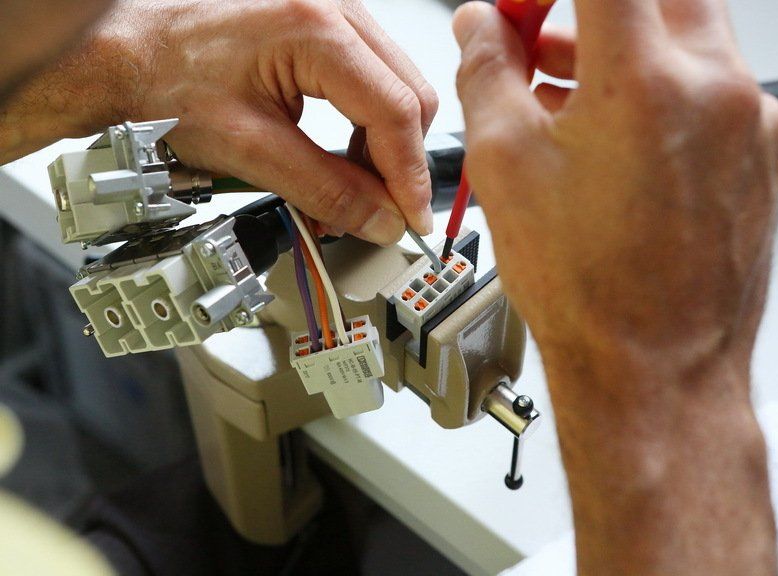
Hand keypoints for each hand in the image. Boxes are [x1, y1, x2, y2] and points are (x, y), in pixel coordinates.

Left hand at [1, 0, 437, 244]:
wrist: (126, 58)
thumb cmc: (164, 85)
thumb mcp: (250, 150)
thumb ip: (326, 190)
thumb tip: (379, 220)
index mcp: (315, 29)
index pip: (396, 112)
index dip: (409, 177)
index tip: (410, 220)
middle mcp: (333, 10)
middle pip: (407, 99)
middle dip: (397, 165)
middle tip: (380, 213)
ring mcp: (330, 17)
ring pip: (394, 93)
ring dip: (380, 151)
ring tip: (347, 192)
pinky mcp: (322, 32)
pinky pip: (369, 85)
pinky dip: (360, 131)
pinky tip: (336, 160)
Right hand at [454, 2, 777, 573]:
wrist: (652, 371)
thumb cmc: (589, 292)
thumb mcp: (505, 165)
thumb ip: (486, 73)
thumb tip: (481, 30)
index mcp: (647, 79)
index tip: (522, 8)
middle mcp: (716, 88)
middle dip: (592, 5)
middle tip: (539, 34)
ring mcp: (749, 121)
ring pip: (686, 32)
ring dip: (621, 41)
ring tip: (558, 88)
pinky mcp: (758, 153)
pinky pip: (707, 85)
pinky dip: (656, 85)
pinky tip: (606, 132)